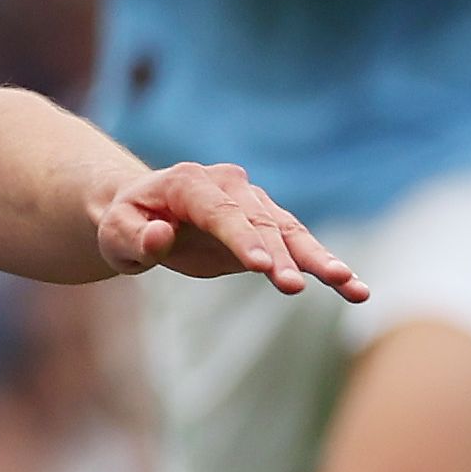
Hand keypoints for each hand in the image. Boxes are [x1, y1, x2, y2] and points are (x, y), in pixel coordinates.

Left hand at [97, 160, 365, 298]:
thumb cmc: (125, 224)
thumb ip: (133, 237)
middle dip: (280, 255)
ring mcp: (254, 203)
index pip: (220, 212)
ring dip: (320, 259)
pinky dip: (325, 265)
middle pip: (261, 223)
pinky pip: (300, 244)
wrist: (143, 213)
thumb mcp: (115, 234)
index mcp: (189, 182)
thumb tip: (159, 235)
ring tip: (350, 285)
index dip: (241, 238)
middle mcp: (229, 186)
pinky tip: (355, 288)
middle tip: (293, 286)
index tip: (260, 267)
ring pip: (290, 231)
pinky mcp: (270, 224)